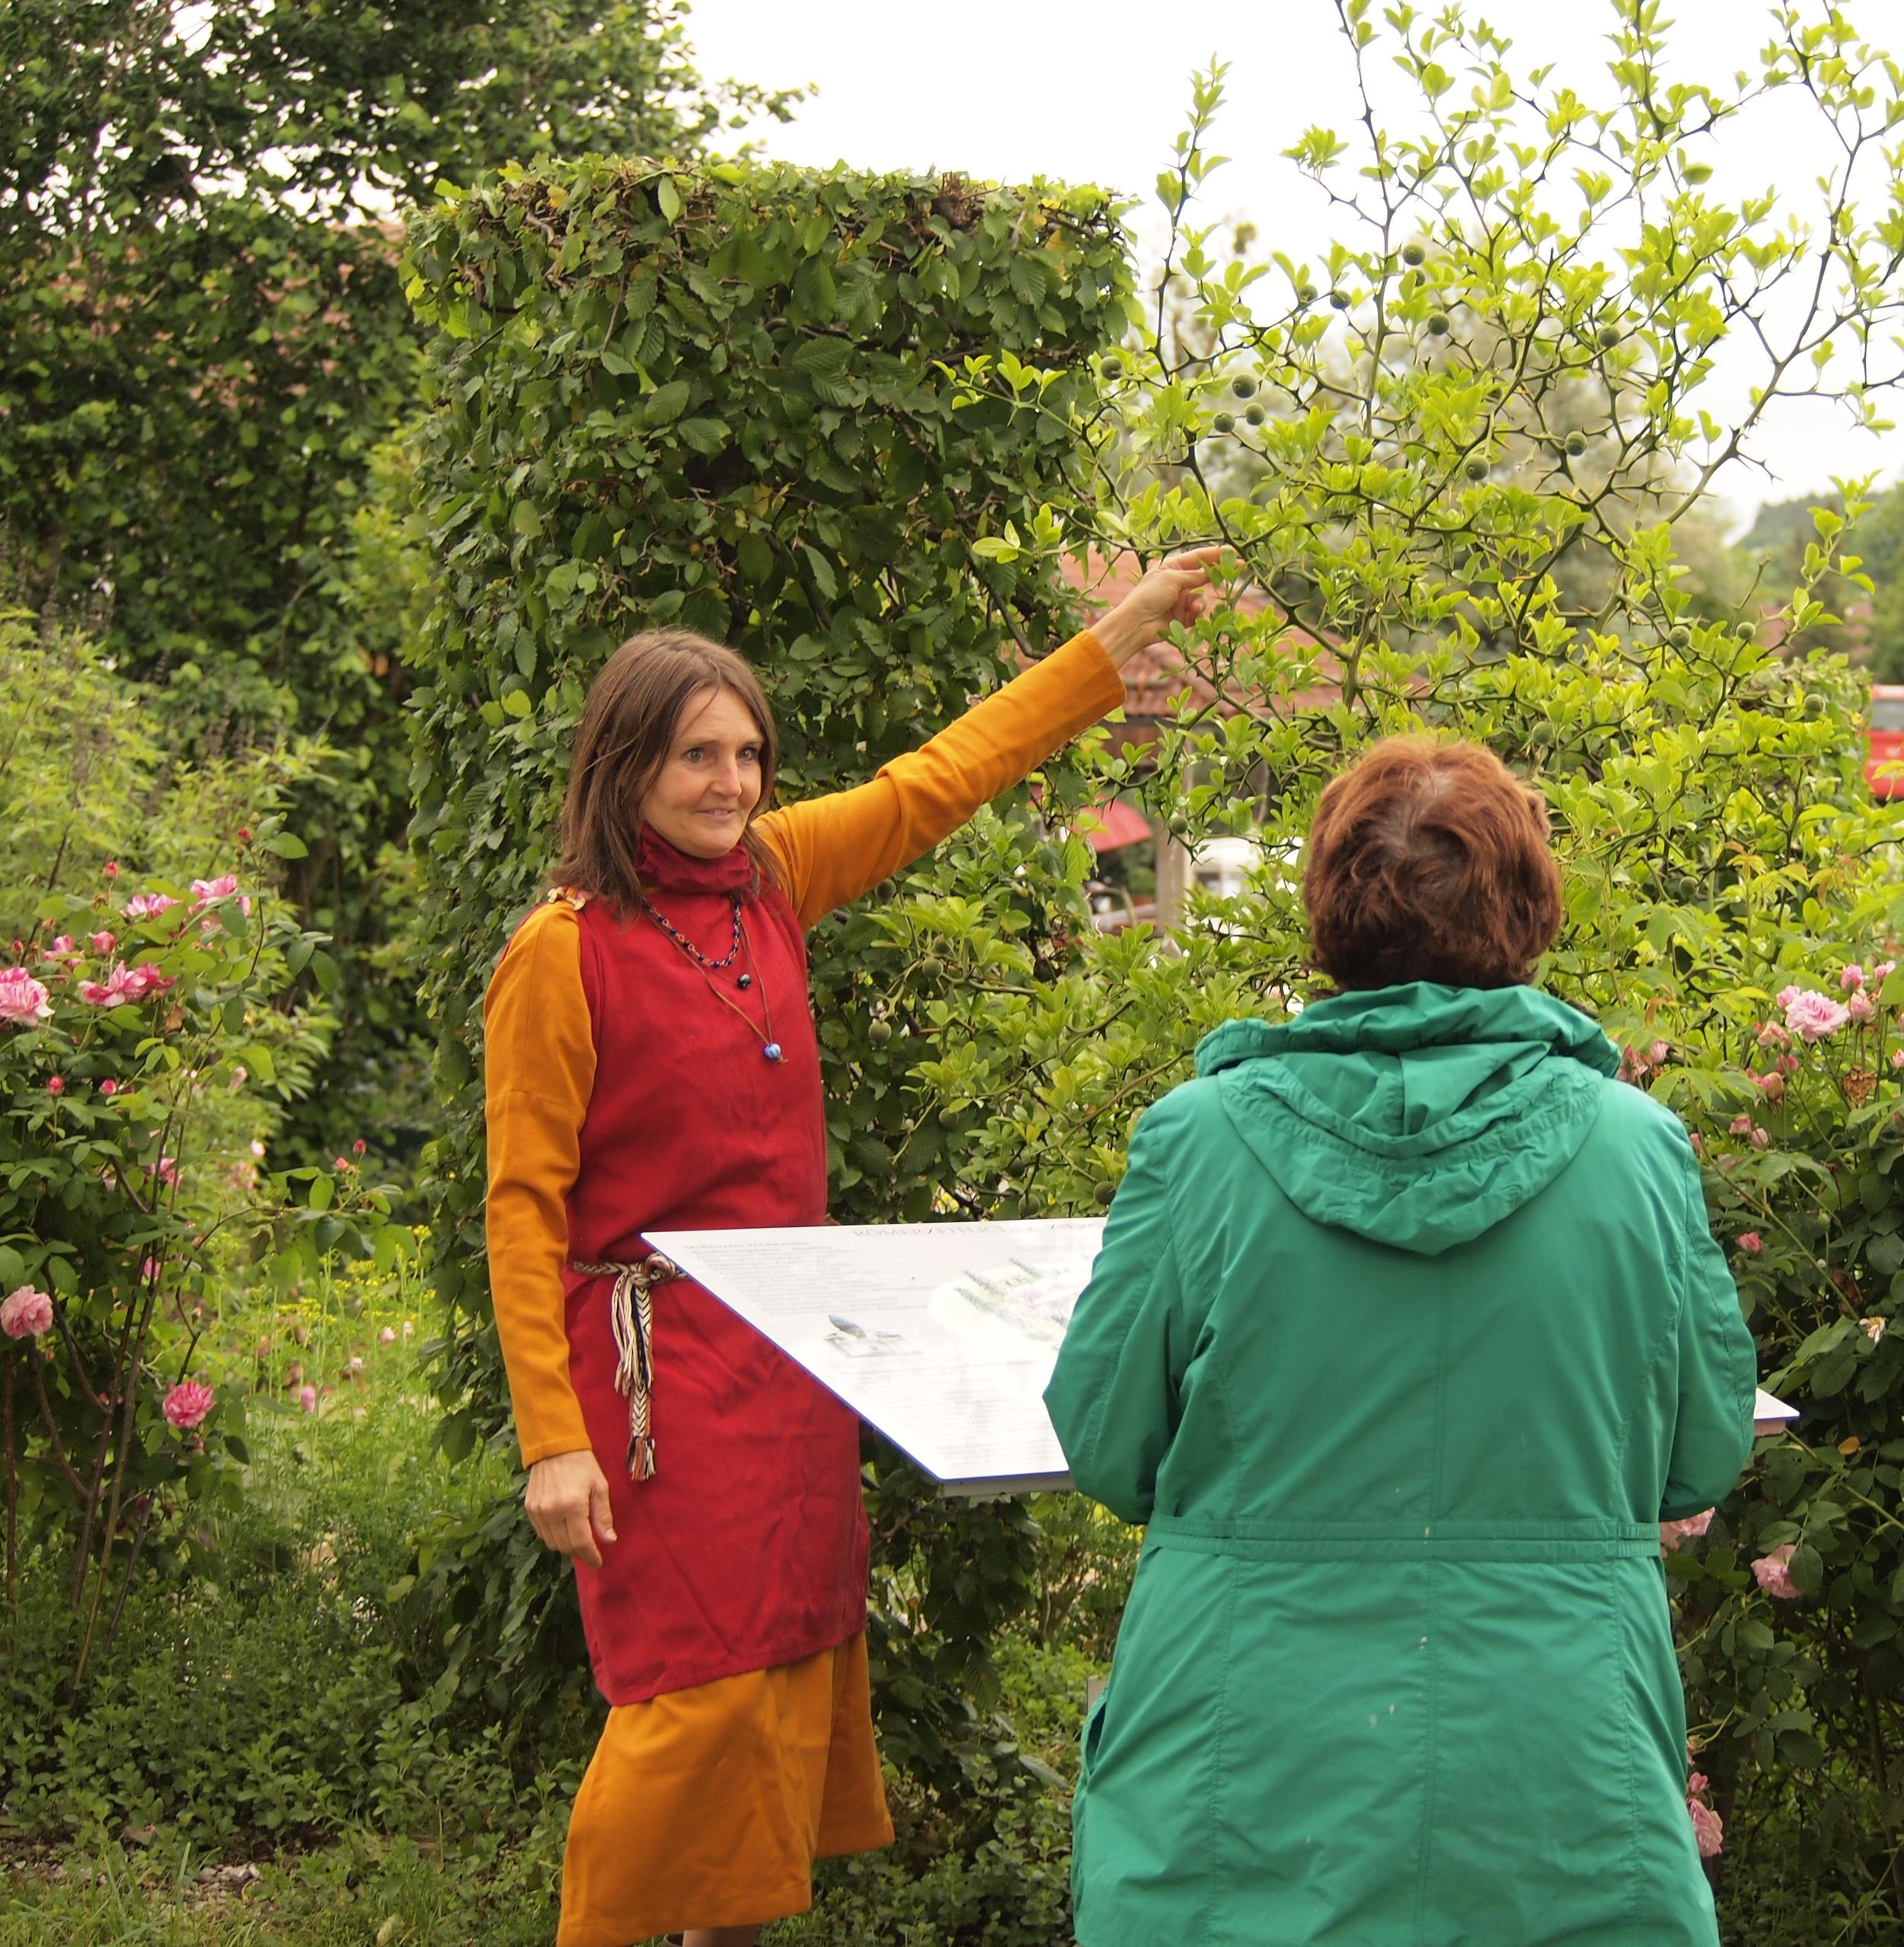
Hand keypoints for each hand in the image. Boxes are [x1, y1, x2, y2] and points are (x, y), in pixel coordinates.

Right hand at [525, 1447, 616, 1567]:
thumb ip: (603, 1516)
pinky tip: (564, 1530)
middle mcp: (552, 1511)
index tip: (598, 1563)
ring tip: (578, 1541)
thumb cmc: (582, 1464)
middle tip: (590, 1552)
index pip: (580, 1543)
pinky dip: (554, 1537)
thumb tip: (609, 1541)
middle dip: (579, 1553)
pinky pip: (542, 1533)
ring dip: (566, 1547)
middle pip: (565, 1546)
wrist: (554, 1446)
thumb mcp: (599, 1486)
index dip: (590, 1556)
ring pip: (551, 1543)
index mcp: (572, 1505)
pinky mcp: (529, 1508)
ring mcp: (538, 1510)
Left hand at [1089, 546, 1226, 668]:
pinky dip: (1196, 613)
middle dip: (1217, 575)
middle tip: (1236, 570)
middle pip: (1204, 576)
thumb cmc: (1149, 595)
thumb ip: (1194, 575)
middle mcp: (1177, 581)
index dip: (1215, 554)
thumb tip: (1212, 571)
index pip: (1198, 557)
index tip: (1233, 552)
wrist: (1136, 624)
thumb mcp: (1172, 579)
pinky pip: (1198, 612)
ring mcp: (1180, 599)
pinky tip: (1190, 615)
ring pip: (1202, 597)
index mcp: (1171, 567)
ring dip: (1200, 601)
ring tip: (1192, 607)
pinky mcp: (1183, 617)